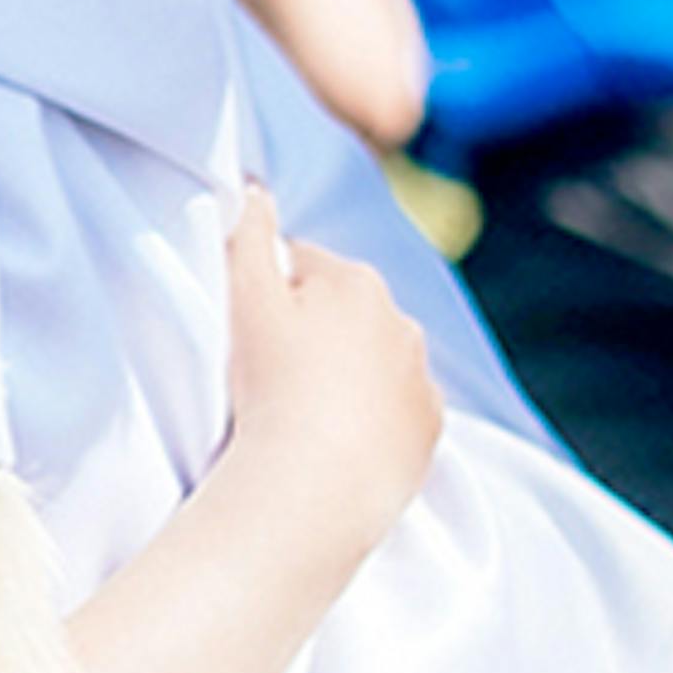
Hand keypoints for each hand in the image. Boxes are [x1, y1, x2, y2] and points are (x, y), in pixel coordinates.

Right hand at [218, 184, 440, 563]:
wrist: (314, 486)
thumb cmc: (271, 387)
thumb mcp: (244, 298)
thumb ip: (247, 233)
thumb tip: (255, 186)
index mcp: (355, 282)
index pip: (299, 267)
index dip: (263, 298)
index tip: (244, 336)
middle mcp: (401, 321)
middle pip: (339, 313)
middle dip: (309, 332)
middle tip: (266, 375)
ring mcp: (420, 378)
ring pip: (370, 361)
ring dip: (341, 374)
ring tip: (299, 411)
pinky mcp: (428, 429)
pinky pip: (394, 410)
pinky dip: (369, 418)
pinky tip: (332, 439)